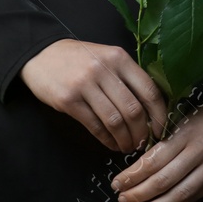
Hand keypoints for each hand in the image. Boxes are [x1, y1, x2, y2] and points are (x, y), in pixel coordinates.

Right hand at [20, 38, 166, 152]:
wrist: (41, 55)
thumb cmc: (79, 59)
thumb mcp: (106, 57)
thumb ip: (126, 76)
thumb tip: (151, 109)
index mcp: (119, 58)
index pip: (149, 90)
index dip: (159, 114)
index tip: (161, 129)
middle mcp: (104, 69)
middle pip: (133, 109)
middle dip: (142, 132)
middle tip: (142, 143)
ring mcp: (85, 85)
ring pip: (115, 121)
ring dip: (125, 140)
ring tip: (127, 146)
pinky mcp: (68, 100)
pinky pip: (95, 126)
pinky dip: (107, 140)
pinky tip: (111, 144)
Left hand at [110, 102, 202, 201]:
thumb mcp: (189, 116)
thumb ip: (168, 136)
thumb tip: (143, 157)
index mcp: (188, 132)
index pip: (155, 158)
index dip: (134, 173)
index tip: (118, 182)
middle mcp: (199, 152)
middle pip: (165, 179)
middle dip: (140, 192)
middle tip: (122, 199)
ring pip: (180, 194)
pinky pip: (193, 196)